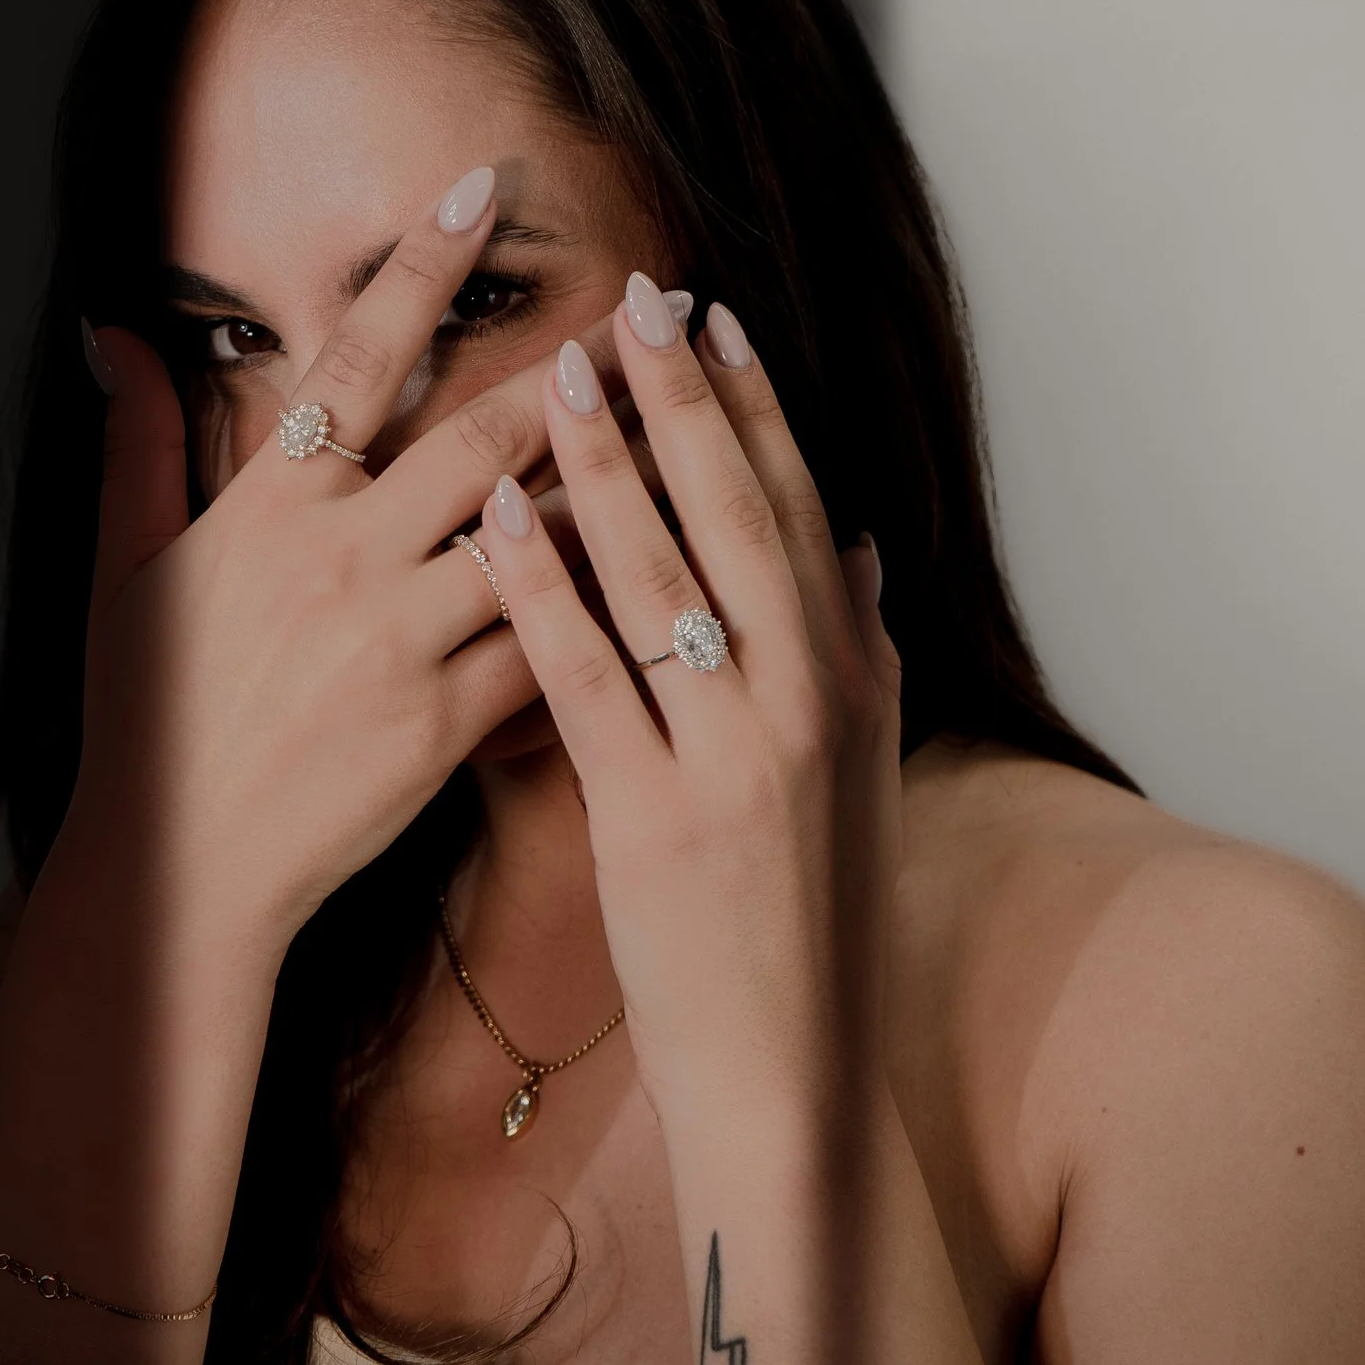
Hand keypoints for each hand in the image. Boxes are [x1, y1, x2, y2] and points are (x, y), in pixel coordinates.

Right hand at [74, 167, 628, 948]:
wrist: (180, 871)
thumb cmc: (150, 717)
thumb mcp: (127, 568)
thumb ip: (139, 441)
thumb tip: (112, 332)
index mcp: (270, 505)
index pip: (357, 358)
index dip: (420, 267)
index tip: (482, 189)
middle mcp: (342, 556)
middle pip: (484, 431)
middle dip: (580, 363)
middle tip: (659, 304)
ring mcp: (399, 638)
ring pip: (538, 532)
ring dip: (620, 471)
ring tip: (696, 418)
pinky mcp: (446, 721)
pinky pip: (546, 642)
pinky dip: (603, 601)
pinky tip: (670, 562)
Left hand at [470, 276, 904, 1121]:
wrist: (793, 1068)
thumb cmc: (814, 917)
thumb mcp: (862, 776)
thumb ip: (858, 653)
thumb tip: (850, 544)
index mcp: (850, 683)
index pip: (798, 512)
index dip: (755, 410)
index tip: (715, 321)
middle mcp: (803, 703)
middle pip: (735, 518)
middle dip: (684, 400)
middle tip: (640, 296)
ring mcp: (729, 759)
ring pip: (661, 578)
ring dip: (607, 463)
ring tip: (558, 368)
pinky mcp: (650, 819)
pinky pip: (583, 678)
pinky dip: (542, 586)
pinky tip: (502, 515)